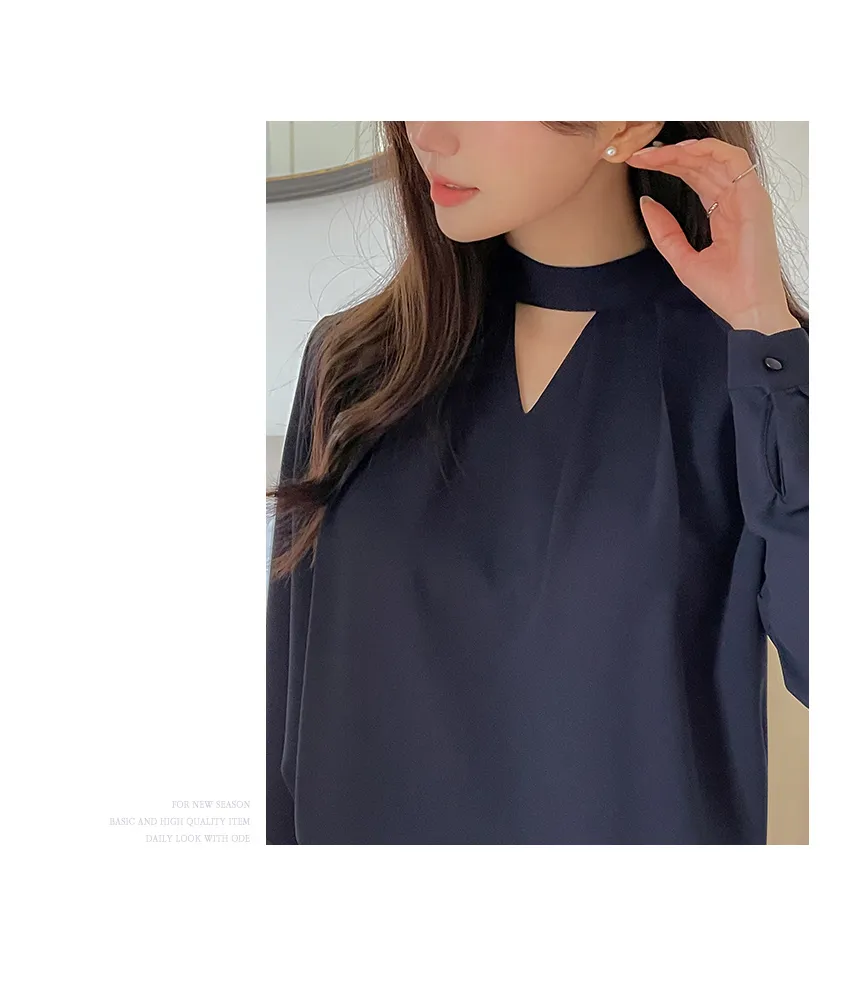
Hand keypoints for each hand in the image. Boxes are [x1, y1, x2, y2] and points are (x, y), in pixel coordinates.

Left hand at [627, 137, 800, 333]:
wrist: (746, 308)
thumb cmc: (723, 290)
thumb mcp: (681, 258)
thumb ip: (664, 230)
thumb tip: (646, 202)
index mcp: (721, 212)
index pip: (694, 177)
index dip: (667, 166)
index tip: (639, 164)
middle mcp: (735, 200)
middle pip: (701, 165)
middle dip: (668, 156)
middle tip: (639, 155)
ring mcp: (746, 197)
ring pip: (715, 158)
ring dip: (684, 150)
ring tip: (654, 153)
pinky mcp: (754, 197)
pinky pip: (734, 161)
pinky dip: (709, 150)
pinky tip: (683, 152)